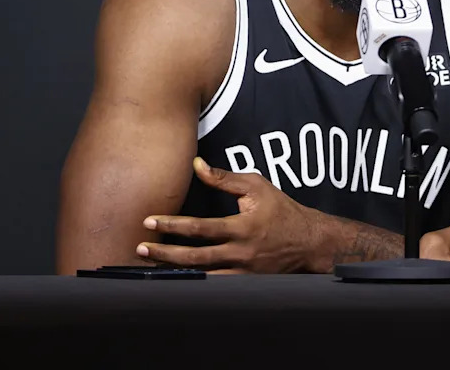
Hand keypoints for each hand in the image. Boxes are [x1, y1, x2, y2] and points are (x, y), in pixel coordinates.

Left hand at [135, 157, 318, 272]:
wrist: (309, 241)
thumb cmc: (281, 210)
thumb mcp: (256, 186)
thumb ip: (223, 178)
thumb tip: (196, 165)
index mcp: (242, 227)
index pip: (200, 228)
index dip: (172, 224)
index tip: (150, 221)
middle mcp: (241, 252)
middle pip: (195, 257)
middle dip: (164, 252)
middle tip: (141, 247)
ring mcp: (244, 271)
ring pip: (202, 276)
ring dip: (174, 270)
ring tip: (151, 266)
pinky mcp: (246, 282)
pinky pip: (215, 286)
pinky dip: (194, 282)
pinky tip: (176, 278)